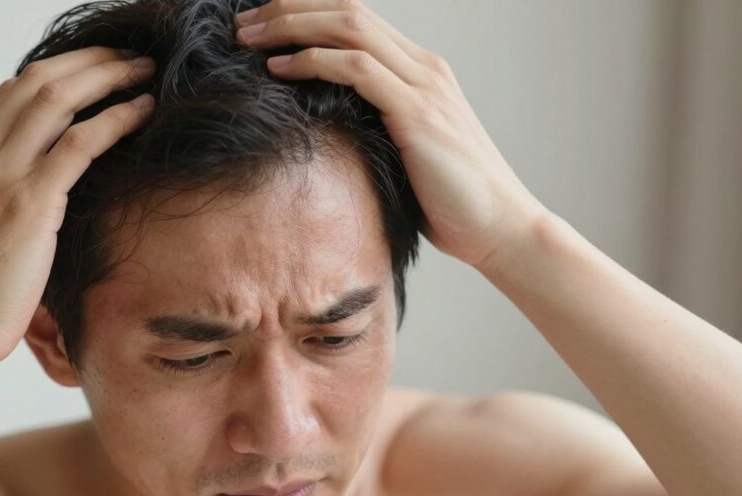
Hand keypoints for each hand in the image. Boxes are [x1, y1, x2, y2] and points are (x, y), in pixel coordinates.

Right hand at [0, 47, 155, 368]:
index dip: (62, 69)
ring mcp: (0, 176)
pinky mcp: (29, 203)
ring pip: (60, 99)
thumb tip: (42, 182)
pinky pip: (82, 143)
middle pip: (38, 81)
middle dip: (91, 61)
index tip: (97, 67)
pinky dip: (117, 119)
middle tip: (131, 58)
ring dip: (109, 77)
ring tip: (144, 72)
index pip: (13, 90)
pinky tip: (144, 111)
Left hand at [235, 0, 548, 268]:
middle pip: (348, 11)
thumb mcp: (403, 154)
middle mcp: (424, 67)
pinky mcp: (418, 113)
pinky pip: (358, 69)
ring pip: (350, 28)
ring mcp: (424, 86)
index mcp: (420, 72)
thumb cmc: (449, 201)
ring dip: (292, 27)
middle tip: (241, 23)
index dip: (304, 14)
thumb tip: (320, 134)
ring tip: (248, 39)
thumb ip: (371, 130)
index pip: (356, 20)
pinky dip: (314, 62)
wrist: (500, 228)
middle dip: (288, 10)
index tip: (260, 27)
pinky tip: (279, 69)